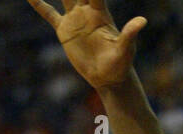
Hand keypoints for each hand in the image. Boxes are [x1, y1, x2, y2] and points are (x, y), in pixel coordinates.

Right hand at [25, 0, 146, 91]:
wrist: (108, 77)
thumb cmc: (120, 64)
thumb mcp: (125, 50)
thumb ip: (129, 34)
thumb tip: (142, 21)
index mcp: (99, 12)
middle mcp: (86, 10)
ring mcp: (74, 19)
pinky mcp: (65, 31)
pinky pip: (49, 15)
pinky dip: (40, 5)